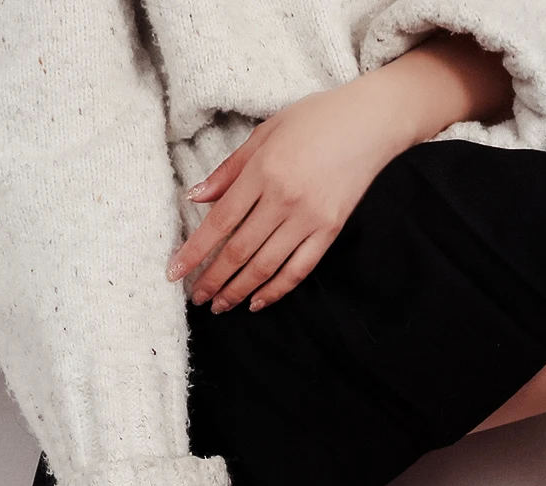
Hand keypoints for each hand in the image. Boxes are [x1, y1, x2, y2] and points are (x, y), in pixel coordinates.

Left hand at [166, 34, 511, 313]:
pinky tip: (258, 302)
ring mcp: (309, 219)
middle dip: (214, 278)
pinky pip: (299, 269)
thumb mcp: (264, 133)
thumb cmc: (315, 120)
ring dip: (240, 289)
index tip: (175, 272)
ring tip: (221, 306)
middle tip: (197, 298)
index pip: (220, 222)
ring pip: (266, 265)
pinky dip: (277, 289)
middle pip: (240, 250)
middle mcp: (283, 200)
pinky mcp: (331, 231)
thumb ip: (230, 170)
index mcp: (262, 172)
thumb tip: (196, 198)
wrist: (370, 124)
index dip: (195, 251)